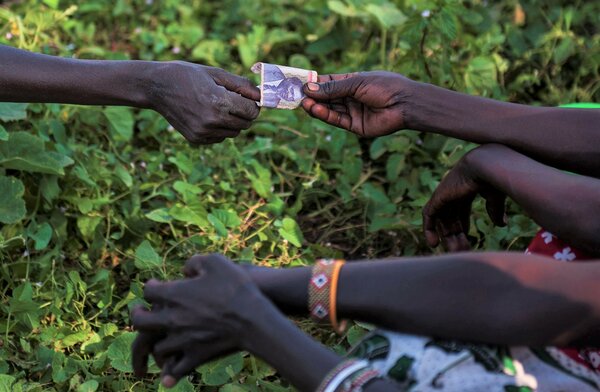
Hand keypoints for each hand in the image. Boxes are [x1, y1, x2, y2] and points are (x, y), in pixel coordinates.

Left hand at [131, 254, 270, 386]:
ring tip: (158, 340)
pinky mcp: (196, 356)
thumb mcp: (216, 262)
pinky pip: (176, 369)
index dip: (150, 287)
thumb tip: (185, 270)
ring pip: (157, 347)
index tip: (154, 285)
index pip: (148, 291)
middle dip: (137, 316)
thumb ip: (195, 262)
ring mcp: (182, 340)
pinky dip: (171, 373)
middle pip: (140, 322)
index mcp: (173, 294)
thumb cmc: (236, 287)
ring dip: (156, 343)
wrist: (253, 319)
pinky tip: (167, 376)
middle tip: (139, 312)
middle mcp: (171, 319)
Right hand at [146, 62, 259, 143]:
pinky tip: (206, 115)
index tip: (247, 98)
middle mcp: (212, 120)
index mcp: (219, 101)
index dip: (253, 104)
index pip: (252, 112)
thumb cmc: (187, 75)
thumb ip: (242, 85)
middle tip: (234, 102)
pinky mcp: (196, 139)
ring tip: (218, 107)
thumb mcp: (216, 73)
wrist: (157, 87)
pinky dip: (219, 129)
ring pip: (234, 133)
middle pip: (246, 124)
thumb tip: (261, 96)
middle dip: (244, 113)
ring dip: (232, 122)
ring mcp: (203, 132)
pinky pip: (220, 138)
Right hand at [301, 71, 416, 137]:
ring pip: (328, 110)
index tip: (297, 82)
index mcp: (351, 82)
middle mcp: (350, 97)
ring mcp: (351, 112)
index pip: (327, 82)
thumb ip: (332, 88)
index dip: (313, 83)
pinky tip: (314, 109)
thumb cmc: (385, 86)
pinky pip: (336, 120)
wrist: (405, 103)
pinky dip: (324, 115)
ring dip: (315, 106)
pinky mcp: (354, 126)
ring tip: (303, 103)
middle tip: (294, 95)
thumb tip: (308, 88)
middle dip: (311, 96)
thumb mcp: (356, 83)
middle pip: (325, 97)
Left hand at [422, 146, 506, 251]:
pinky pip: (428, 216)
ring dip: (446, 237)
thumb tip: (501, 225)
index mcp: (466, 190)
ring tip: (453, 252)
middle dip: (455, 236)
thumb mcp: (495, 198)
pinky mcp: (437, 198)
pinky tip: (433, 244)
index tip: (467, 241)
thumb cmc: (494, 178)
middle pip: (450, 219)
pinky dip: (429, 230)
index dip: (463, 227)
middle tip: (462, 252)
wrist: (485, 166)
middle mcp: (453, 192)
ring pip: (440, 220)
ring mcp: (443, 195)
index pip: (460, 212)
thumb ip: (496, 210)